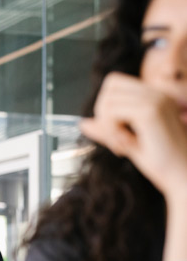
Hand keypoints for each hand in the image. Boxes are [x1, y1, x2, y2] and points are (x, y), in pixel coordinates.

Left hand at [79, 72, 186, 199]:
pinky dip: (112, 132)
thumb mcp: (129, 142)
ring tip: (124, 145)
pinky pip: (111, 112)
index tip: (118, 132)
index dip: (107, 108)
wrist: (184, 177)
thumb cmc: (163, 163)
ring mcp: (156, 100)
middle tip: (117, 139)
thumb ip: (106, 130)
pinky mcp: (151, 111)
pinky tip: (127, 146)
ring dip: (107, 126)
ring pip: (107, 101)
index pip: (114, 84)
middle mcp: (158, 94)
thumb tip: (83, 122)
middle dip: (104, 114)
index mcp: (156, 97)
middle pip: (109, 86)